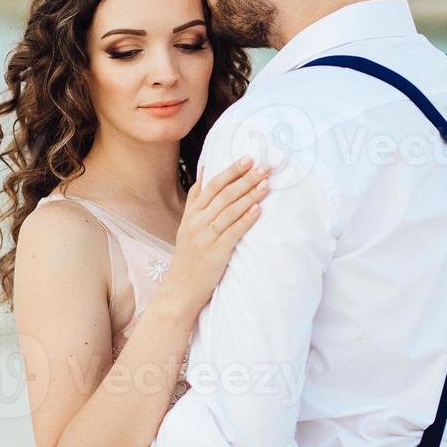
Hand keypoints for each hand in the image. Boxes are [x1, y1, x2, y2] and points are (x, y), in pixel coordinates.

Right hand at [163, 157, 270, 309]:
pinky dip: (246, 219)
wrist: (180, 288)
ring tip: (266, 184)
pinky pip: (233, 231)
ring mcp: (205, 236)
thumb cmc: (189, 256)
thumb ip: (196, 198)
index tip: (248, 158)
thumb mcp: (187, 224)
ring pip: (230, 210)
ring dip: (250, 195)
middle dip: (245, 178)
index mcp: (192, 213)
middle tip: (264, 167)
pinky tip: (258, 209)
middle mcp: (197, 221)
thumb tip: (205, 170)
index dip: (231, 170)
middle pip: (224, 194)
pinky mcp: (215, 252)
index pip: (213, 185)